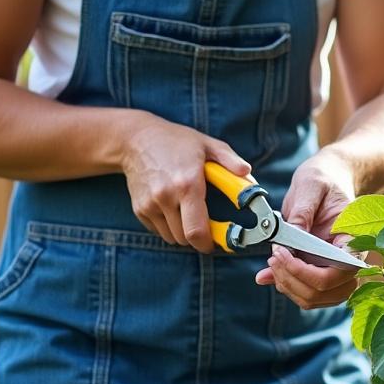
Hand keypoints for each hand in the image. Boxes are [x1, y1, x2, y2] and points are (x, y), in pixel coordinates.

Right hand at [120, 113, 250, 250]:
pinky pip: (159, 230)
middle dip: (198, 238)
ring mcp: (150, 204)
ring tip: (188, 212)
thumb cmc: (176, 141)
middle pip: (185, 239)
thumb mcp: (207, 144)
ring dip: (183, 233)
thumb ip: (230, 160)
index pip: (197, 231)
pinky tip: (172, 207)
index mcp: (187, 184)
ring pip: (171, 237)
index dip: (208, 244)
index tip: (217, 242)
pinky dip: (168, 226)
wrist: (136, 139)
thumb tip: (248, 173)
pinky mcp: (139, 209)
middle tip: (206, 227)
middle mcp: (166, 197)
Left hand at [255, 151, 360, 308]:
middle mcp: (349, 261)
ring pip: (314, 298)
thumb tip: (286, 242)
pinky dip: (285, 286)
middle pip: (325, 292)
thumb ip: (301, 214)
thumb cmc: (324, 180)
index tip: (281, 253)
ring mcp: (335, 270)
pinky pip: (305, 292)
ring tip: (272, 262)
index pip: (340, 274)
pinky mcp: (320, 272)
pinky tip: (268, 273)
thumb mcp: (311, 186)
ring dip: (288, 286)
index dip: (307, 272)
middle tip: (273, 256)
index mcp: (354, 240)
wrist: (327, 180)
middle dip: (293, 280)